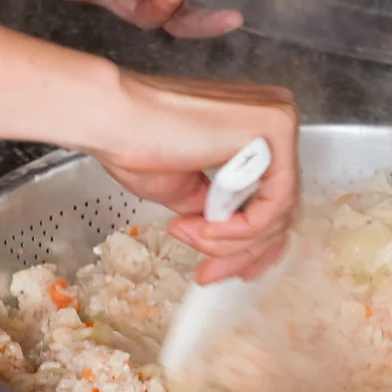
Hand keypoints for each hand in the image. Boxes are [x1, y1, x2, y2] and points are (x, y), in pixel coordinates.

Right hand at [97, 71, 298, 282]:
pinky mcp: (276, 126)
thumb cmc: (135, 142)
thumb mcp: (187, 191)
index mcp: (254, 128)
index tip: (220, 269)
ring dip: (232, 241)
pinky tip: (206, 228)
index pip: (272, 198)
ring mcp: (279, 120)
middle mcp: (274, 119)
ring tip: (194, 238)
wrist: (112, 118)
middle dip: (241, 251)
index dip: (247, 244)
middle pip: (279, 207)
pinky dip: (241, 228)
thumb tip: (229, 236)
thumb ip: (217, 210)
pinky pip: (275, 202)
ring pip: (278, 210)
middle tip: (210, 273)